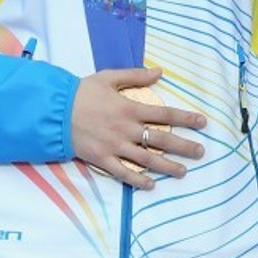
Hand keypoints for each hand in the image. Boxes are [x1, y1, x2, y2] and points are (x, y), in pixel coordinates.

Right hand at [71, 68, 206, 189]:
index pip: (164, 114)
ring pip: (147, 159)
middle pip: (161, 139)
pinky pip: (123, 172)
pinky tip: (151, 185)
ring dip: (167, 166)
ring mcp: (114, 146)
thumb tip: (159, 72)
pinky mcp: (101, 158)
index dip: (186, 118)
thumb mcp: (108, 77)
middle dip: (184, 146)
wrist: (54, 111)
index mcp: (129, 108)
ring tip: (183, 171)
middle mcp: (125, 129)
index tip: (203, 122)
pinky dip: (137, 180)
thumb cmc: (81, 92)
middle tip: (201, 152)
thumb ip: (135, 75)